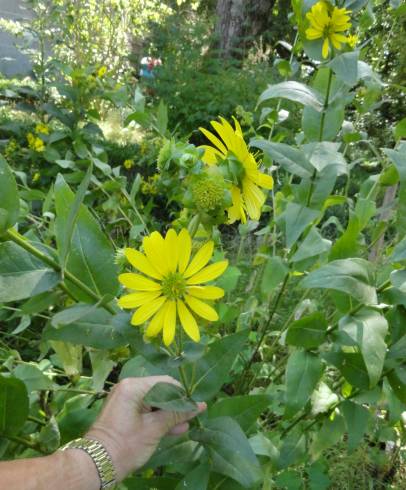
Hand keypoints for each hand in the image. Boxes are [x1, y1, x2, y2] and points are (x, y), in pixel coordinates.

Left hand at [85, 375, 205, 480]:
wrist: (98, 466)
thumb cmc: (127, 444)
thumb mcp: (155, 429)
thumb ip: (177, 415)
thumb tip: (200, 405)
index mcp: (133, 386)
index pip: (165, 382)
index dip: (182, 394)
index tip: (195, 406)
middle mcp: (128, 388)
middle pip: (159, 391)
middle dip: (176, 405)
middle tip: (193, 415)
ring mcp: (125, 400)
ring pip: (154, 402)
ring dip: (169, 413)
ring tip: (186, 424)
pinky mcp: (124, 412)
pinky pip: (145, 410)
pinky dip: (157, 418)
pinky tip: (175, 428)